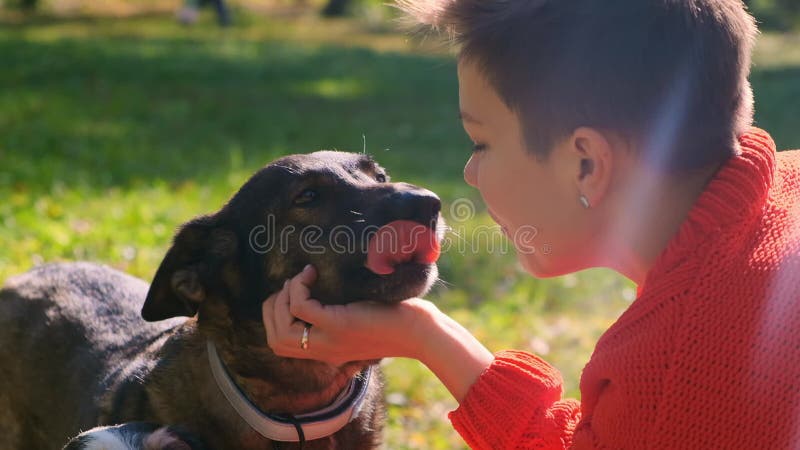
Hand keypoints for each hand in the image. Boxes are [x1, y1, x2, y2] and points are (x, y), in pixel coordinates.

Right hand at [262, 265, 436, 365]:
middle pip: (274, 340)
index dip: (275, 317)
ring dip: (283, 298)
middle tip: (291, 285)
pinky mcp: (338, 325)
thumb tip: (320, 286)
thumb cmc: (395, 319)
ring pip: (281, 328)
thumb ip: (337, 313)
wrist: (419, 332)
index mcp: (325, 351)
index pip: (279, 344)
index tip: (290, 293)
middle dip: (272, 308)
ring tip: (301, 279)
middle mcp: (323, 350)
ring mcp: (329, 340)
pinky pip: (301, 307)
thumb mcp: (358, 319)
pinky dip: (300, 287)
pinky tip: (313, 274)